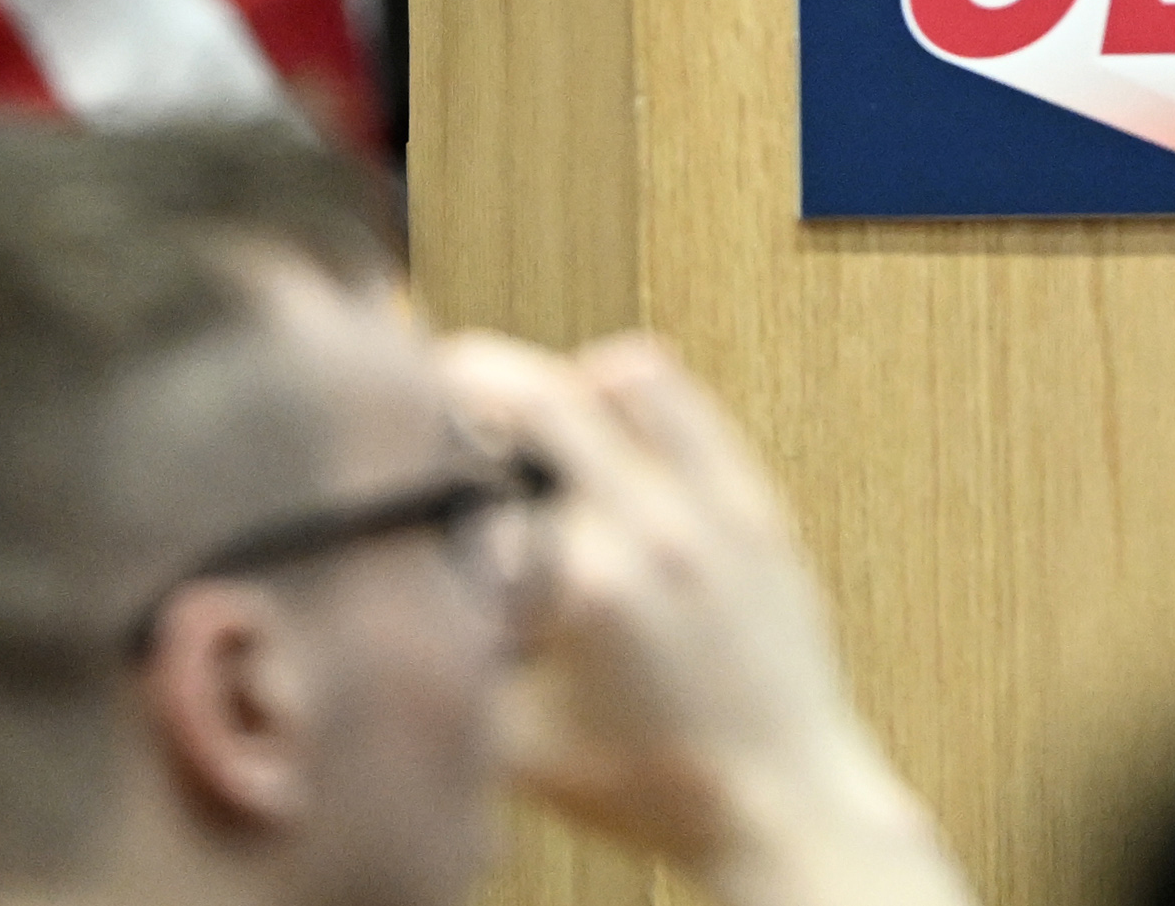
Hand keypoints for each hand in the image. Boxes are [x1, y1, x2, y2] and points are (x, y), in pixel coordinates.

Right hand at [432, 330, 966, 905]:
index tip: (394, 482)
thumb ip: (457, 660)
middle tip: (433, 401)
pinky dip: (632, 398)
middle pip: (538, 393)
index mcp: (590, 586)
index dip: (419, 481)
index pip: (473, 487)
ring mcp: (716, 506)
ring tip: (527, 421)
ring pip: (624, 373)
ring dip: (562, 381)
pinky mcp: (757, 503)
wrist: (781, 800)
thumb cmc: (651, 783)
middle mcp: (657, 528)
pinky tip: (602, 435)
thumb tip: (401, 590)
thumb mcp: (517, 741)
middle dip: (468, 385)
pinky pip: (689, 405)